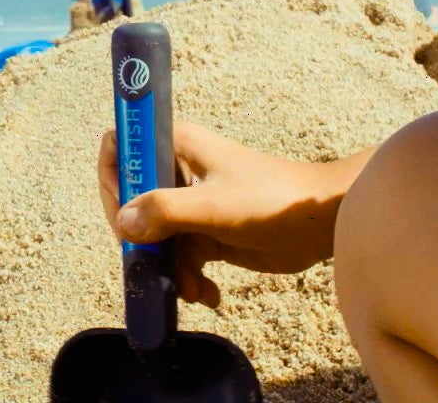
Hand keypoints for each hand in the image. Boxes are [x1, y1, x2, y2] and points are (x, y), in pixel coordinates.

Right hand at [96, 122, 346, 306]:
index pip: (122, 146)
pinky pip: (179, 255)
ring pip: (155, 234)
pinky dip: (187, 276)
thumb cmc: (273, 200)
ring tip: (190, 288)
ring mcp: (191, 203)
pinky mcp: (206, 231)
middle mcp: (177, 171)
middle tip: (148, 260)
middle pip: (131, 198)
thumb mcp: (215, 206)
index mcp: (176, 145)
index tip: (122, 212)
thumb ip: (165, 211)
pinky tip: (207, 293)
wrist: (323, 225)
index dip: (113, 175)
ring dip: (167, 266)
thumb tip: (124, 224)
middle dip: (139, 237)